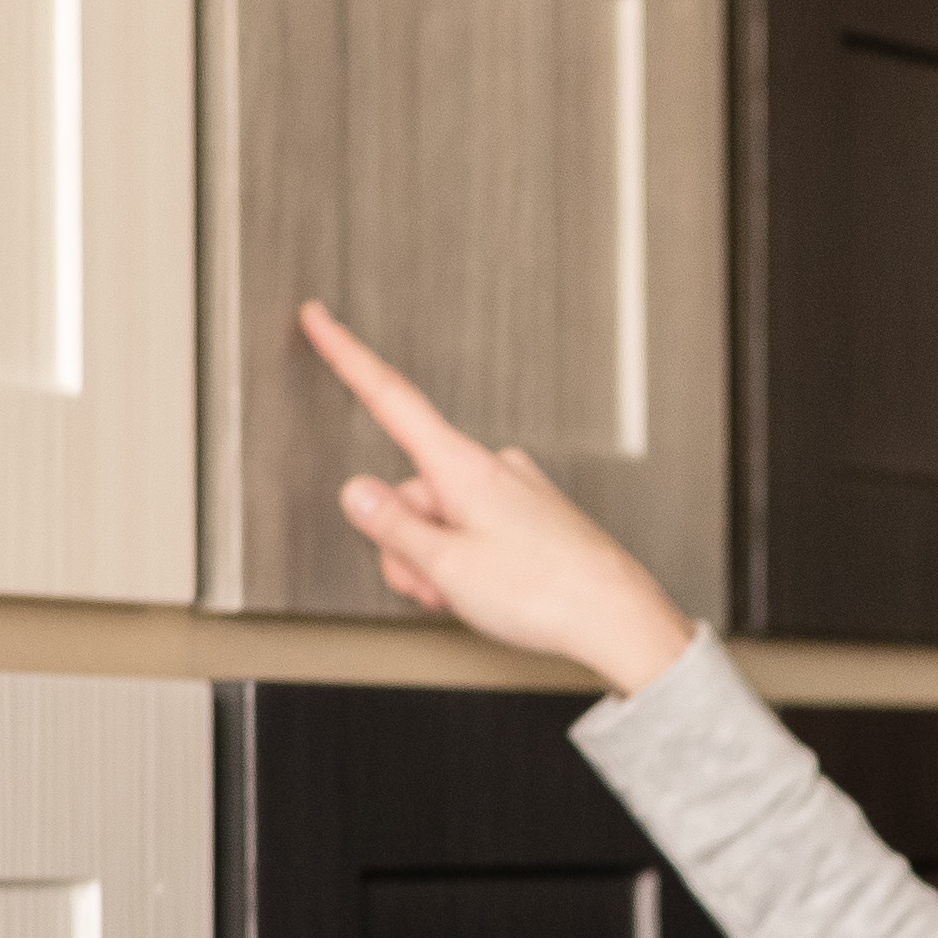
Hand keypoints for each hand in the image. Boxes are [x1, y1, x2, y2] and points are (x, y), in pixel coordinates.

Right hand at [307, 303, 700, 692]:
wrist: (616, 617)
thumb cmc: (546, 592)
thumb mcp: (446, 566)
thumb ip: (392, 527)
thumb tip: (357, 492)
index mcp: (462, 468)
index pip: (390, 399)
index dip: (347, 358)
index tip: (321, 320)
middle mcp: (490, 467)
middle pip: (410, 495)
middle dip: (408, 547)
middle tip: (438, 586)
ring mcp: (513, 490)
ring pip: (441, 521)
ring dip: (440, 564)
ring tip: (474, 595)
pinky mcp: (530, 514)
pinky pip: (475, 531)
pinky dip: (470, 562)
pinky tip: (496, 590)